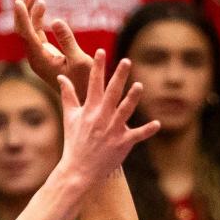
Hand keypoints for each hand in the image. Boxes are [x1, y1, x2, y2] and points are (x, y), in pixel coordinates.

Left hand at [13, 0, 94, 103]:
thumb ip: (67, 40)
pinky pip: (35, 32)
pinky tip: (42, 6)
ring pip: (27, 29)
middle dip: (23, 9)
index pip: (26, 34)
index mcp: (41, 59)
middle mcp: (35, 57)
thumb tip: (56, 20)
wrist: (85, 98)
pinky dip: (36, 18)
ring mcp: (39, 55)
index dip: (22, 16)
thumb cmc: (85, 82)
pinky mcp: (45, 53)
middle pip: (22, 29)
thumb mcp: (80, 61)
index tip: (19, 0)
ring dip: (29, 11)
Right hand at [57, 51, 159, 190]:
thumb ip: (68, 95)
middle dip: (119, 76)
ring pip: (125, 110)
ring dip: (133, 98)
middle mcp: (101, 117)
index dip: (98, 67)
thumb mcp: (69, 116)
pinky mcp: (123, 143)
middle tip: (126, 61)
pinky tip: (157, 123)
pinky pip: (137, 135)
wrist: (79, 168)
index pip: (94, 83)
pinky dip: (147, 130)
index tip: (100, 51)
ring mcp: (112, 130)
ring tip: (140, 86)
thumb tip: (62, 77)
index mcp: (90, 109)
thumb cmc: (75, 141)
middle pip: (112, 93)